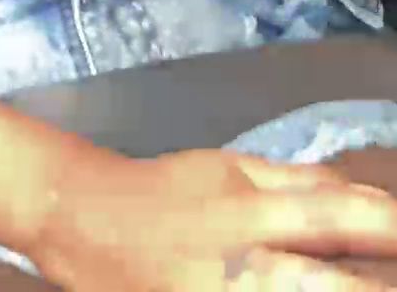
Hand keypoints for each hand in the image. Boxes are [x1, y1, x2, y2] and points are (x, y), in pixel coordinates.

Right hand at [32, 148, 396, 289]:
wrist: (80, 218)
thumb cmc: (162, 189)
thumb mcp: (225, 167)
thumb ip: (293, 180)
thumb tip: (359, 193)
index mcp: (249, 208)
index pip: (335, 214)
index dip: (387, 224)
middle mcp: (243, 263)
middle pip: (327, 285)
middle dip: (371, 286)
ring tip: (366, 288)